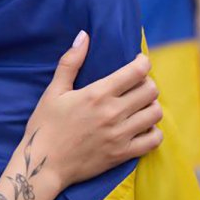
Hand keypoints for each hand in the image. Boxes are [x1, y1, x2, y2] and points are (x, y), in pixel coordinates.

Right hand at [25, 32, 162, 187]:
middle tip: (136, 86)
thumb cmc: (45, 125)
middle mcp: (113, 113)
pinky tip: (140, 127)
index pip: (136, 71)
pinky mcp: (123, 154)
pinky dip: (152, 131)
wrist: (43, 164)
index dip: (143, 62)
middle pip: (151, 90)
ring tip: (139, 106)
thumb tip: (84, 35)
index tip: (138, 62)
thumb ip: (70, 62)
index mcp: (97, 94)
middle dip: (147, 83)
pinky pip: (154, 140)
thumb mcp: (53, 91)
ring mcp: (120, 135)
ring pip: (155, 113)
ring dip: (150, 106)